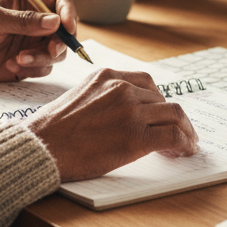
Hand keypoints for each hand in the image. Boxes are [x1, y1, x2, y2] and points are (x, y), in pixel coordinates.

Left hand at [0, 0, 75, 82]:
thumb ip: (25, 21)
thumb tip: (56, 22)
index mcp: (27, 3)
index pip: (59, 2)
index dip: (68, 13)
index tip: (68, 27)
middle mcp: (34, 24)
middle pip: (63, 31)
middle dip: (60, 42)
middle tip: (50, 49)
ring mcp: (31, 45)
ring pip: (55, 53)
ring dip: (42, 57)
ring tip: (19, 59)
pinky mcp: (26, 65)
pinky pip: (42, 69)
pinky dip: (31, 68)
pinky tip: (10, 64)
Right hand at [27, 69, 199, 181]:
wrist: (40, 147)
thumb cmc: (51, 130)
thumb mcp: (78, 97)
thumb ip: (103, 98)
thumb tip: (121, 113)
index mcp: (106, 75)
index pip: (146, 82)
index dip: (159, 100)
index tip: (162, 114)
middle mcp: (122, 88)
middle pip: (163, 99)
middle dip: (173, 117)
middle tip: (179, 133)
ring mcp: (130, 110)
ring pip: (174, 114)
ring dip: (184, 130)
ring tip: (186, 143)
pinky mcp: (136, 136)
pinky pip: (173, 135)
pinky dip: (185, 143)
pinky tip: (185, 151)